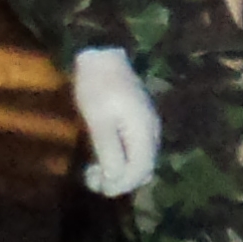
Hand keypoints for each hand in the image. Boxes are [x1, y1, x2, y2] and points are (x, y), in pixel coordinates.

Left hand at [71, 47, 160, 195]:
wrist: (101, 54)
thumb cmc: (96, 86)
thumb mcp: (98, 121)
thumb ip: (109, 153)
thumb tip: (115, 180)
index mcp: (144, 132)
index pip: (140, 171)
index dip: (120, 185)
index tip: (98, 187)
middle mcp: (151, 132)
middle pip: (143, 169)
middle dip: (119, 180)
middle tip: (91, 178)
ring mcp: (148, 126)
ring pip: (140, 160)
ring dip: (119, 170)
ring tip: (93, 169)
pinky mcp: (139, 121)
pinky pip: (136, 149)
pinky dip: (121, 158)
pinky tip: (102, 155)